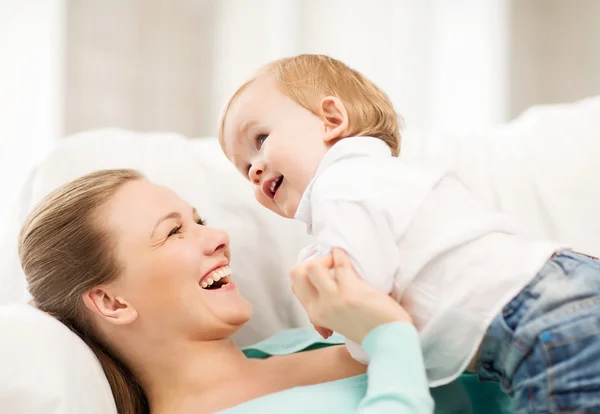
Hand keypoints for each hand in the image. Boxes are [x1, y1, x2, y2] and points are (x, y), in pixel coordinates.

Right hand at [290, 248, 412, 344]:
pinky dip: (340, 255)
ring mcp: (333, 299)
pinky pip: (339, 264)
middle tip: (328, 265)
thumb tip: (322, 287)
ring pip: (312, 267)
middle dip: (310, 262)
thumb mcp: (336, 322)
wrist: (389, 340)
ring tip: (337, 261)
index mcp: (315, 314)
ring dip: (325, 258)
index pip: (296, 286)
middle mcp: (319, 307)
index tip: (322, 271)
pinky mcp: (350, 292)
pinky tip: (345, 255)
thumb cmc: (368, 328)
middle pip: (297, 273)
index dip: (306, 273)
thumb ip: (326, 306)